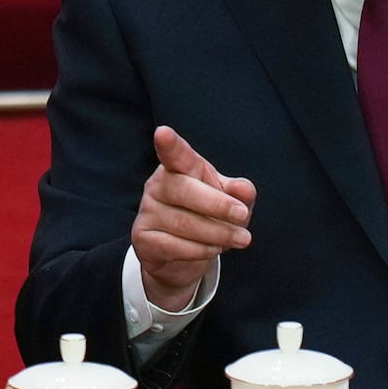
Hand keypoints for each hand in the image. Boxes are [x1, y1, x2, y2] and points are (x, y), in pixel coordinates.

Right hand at [132, 126, 255, 311]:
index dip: (170, 144)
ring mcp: (147, 211)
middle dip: (218, 205)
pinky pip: (174, 246)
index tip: (163, 133)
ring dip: (218, 233)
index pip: (175, 154)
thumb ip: (240, 192)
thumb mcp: (230, 200)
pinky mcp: (142, 238)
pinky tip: (215, 248)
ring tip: (240, 238)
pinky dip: (201, 250)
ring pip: (184, 223)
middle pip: (185, 191)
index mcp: (179, 167)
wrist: (182, 255)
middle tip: (243, 215)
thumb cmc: (208, 215)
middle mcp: (158, 185)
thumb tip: (245, 190)